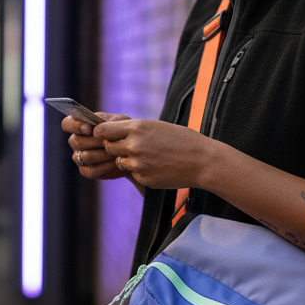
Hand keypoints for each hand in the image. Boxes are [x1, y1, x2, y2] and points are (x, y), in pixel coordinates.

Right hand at [63, 112, 129, 179]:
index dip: (75, 125)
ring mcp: (79, 157)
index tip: (89, 128)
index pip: (67, 124)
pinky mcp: (86, 171)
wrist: (131, 150)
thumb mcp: (119, 122)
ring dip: (102, 154)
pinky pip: (91, 170)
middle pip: (76, 141)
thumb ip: (107, 121)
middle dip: (95, 141)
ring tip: (116, 151)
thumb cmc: (123, 132)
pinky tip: (116, 162)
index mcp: (80, 126)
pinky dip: (105, 166)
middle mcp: (76, 141)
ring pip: (85, 156)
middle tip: (109, 141)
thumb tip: (97, 127)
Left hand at [94, 119, 213, 189]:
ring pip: (120, 162)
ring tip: (149, 156)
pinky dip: (141, 171)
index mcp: (137, 127)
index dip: (103, 134)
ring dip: (128, 160)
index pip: (102, 130)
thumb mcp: (156, 126)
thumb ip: (134, 130)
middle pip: (108, 147)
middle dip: (116, 147)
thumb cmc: (182, 140)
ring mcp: (138, 163)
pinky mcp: (143, 178)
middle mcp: (134, 144)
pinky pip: (133, 174)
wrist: (202, 161)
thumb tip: (111, 132)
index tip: (107, 135)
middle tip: (131, 147)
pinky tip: (158, 167)